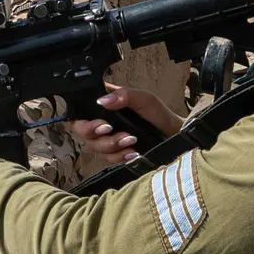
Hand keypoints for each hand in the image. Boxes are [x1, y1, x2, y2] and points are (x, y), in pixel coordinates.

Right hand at [66, 83, 183, 164]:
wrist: (172, 135)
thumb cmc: (157, 114)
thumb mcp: (143, 98)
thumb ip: (124, 95)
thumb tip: (102, 100)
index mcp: (106, 104)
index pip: (80, 111)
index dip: (83, 119)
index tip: (100, 123)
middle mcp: (103, 121)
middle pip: (82, 132)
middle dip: (95, 135)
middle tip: (110, 130)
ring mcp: (108, 138)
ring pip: (94, 147)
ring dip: (112, 145)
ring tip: (131, 140)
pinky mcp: (116, 153)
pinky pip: (108, 159)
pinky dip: (120, 156)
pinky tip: (133, 153)